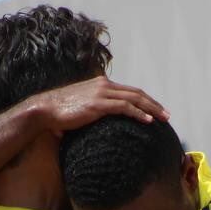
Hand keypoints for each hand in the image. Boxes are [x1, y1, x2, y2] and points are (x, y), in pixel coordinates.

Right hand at [33, 75, 168, 134]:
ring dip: (152, 108)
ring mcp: (101, 93)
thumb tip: (94, 124)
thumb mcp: (80, 107)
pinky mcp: (98, 104)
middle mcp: (103, 85)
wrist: (44, 109)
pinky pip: (124, 107)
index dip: (145, 100)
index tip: (156, 110)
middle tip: (167, 114)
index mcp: (101, 84)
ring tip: (163, 118)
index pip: (129, 90)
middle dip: (154, 103)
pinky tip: (148, 121)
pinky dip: (138, 113)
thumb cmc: (59, 112)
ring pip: (134, 98)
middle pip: (136, 93)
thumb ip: (91, 111)